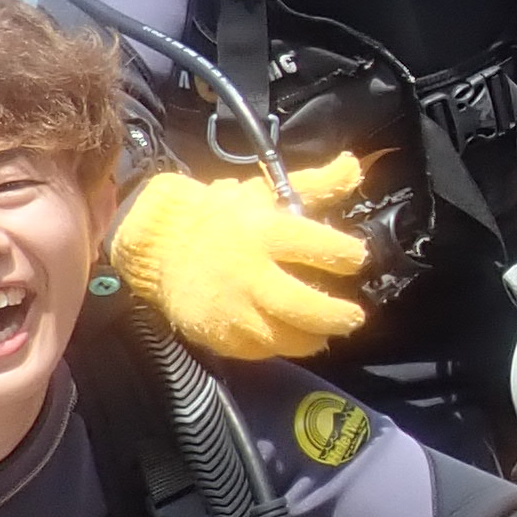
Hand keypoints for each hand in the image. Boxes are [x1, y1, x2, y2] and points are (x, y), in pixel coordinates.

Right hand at [108, 153, 371, 359]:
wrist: (159, 244)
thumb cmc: (222, 215)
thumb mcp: (265, 193)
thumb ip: (315, 184)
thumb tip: (354, 165)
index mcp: (263, 232)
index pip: (316, 245)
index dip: (345, 254)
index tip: (357, 258)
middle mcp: (248, 273)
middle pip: (302, 305)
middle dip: (336, 315)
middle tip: (354, 316)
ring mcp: (231, 308)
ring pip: (283, 337)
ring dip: (313, 338)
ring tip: (328, 332)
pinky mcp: (217, 334)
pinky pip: (258, 351)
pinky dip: (280, 347)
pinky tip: (292, 337)